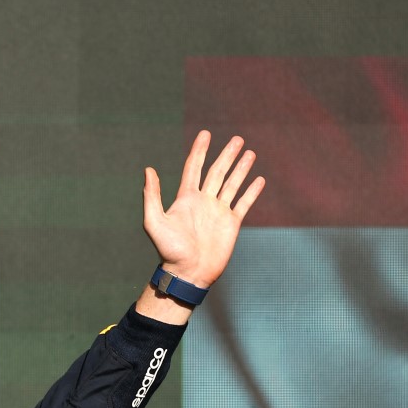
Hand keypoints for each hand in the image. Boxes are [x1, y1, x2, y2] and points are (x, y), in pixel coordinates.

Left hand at [142, 130, 263, 288]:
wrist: (188, 273)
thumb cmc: (169, 251)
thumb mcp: (155, 222)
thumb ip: (152, 196)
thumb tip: (148, 170)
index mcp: (186, 198)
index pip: (193, 168)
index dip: (199, 150)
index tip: (205, 134)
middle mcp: (203, 202)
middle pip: (217, 172)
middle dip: (227, 155)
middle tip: (237, 139)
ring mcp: (218, 212)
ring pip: (232, 184)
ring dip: (241, 169)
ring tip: (250, 152)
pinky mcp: (231, 224)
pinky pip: (243, 203)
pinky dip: (251, 191)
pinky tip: (259, 179)